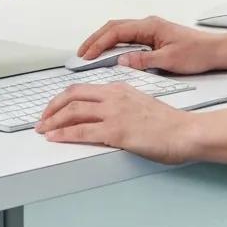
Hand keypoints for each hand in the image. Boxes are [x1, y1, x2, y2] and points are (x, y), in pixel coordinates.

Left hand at [36, 82, 196, 163]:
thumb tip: (106, 114)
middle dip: (52, 107)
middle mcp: (113, 96)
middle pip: (72, 96)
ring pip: (73, 112)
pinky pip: (83, 132)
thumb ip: (121, 104)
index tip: (54, 108)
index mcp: (119, 88)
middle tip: (42, 119)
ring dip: (53, 121)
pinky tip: (56, 138)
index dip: (63, 99)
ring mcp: (114, 113)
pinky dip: (65, 134)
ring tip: (43, 129)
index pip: (82, 89)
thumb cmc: (168, 123)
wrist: (185, 131)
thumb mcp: (140, 104)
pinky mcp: (117, 132)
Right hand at [76, 15, 226, 74]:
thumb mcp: (169, 60)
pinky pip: (128, 38)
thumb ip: (144, 60)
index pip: (116, 31)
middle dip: (95, 39)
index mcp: (150, 26)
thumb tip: (122, 61)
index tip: (87, 54)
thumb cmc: (197, 52)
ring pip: (119, 32)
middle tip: (81, 53)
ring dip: (103, 41)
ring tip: (90, 53)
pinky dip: (114, 44)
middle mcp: (148, 25)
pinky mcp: (153, 38)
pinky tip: (110, 54)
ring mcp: (150, 31)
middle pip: (114, 28)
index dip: (99, 43)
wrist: (215, 51)